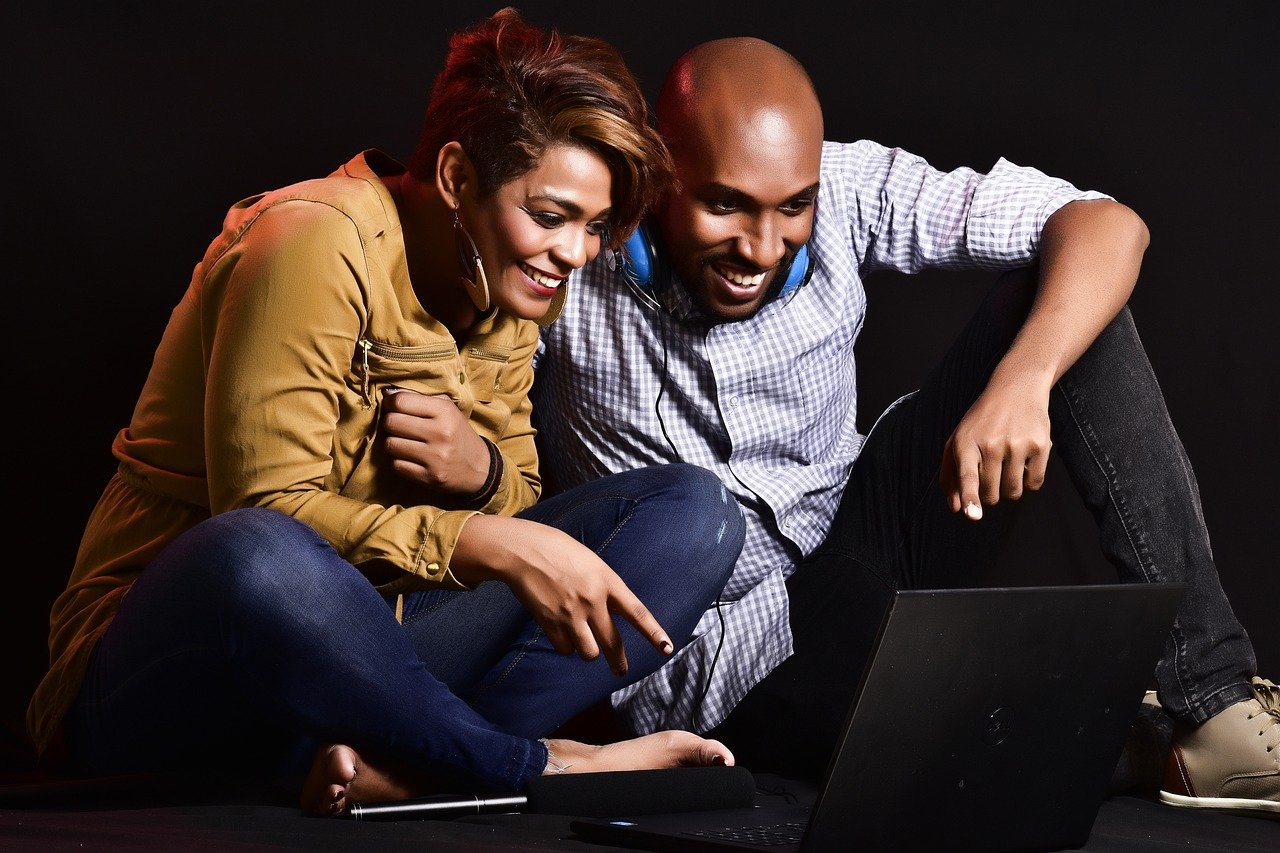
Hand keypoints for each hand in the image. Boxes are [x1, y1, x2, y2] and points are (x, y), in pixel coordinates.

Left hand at [381, 388, 489, 496]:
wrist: (479, 468)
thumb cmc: (457, 433)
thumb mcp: (446, 409)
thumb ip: (419, 397)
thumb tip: (387, 392)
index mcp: (445, 412)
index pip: (401, 401)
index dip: (390, 403)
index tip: (392, 407)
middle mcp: (441, 433)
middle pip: (392, 423)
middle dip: (390, 423)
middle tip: (397, 426)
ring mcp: (435, 457)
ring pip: (390, 445)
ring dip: (393, 443)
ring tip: (404, 442)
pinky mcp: (430, 477)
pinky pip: (396, 466)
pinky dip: (398, 462)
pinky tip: (409, 458)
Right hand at [452, 515, 674, 675]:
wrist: (523, 551)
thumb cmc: (557, 550)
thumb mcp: (591, 562)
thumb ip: (604, 586)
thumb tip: (611, 612)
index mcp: (607, 581)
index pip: (637, 612)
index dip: (654, 633)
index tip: (667, 649)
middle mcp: (593, 600)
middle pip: (613, 643)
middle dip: (619, 662)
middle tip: (621, 671)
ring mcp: (571, 614)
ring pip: (589, 653)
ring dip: (587, 651)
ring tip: (581, 640)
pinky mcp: (550, 623)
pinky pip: (565, 649)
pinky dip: (565, 645)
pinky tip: (560, 631)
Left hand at [940, 379, 1051, 520]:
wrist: (1016, 388)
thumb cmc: (981, 422)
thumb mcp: (957, 441)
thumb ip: (951, 476)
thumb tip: (956, 509)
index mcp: (966, 443)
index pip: (967, 476)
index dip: (970, 498)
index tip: (973, 515)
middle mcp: (991, 444)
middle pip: (991, 494)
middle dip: (989, 494)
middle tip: (990, 473)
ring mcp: (1017, 445)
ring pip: (1013, 492)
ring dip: (1009, 490)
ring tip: (1006, 466)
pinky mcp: (1040, 446)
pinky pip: (1034, 484)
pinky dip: (1028, 482)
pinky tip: (1023, 462)